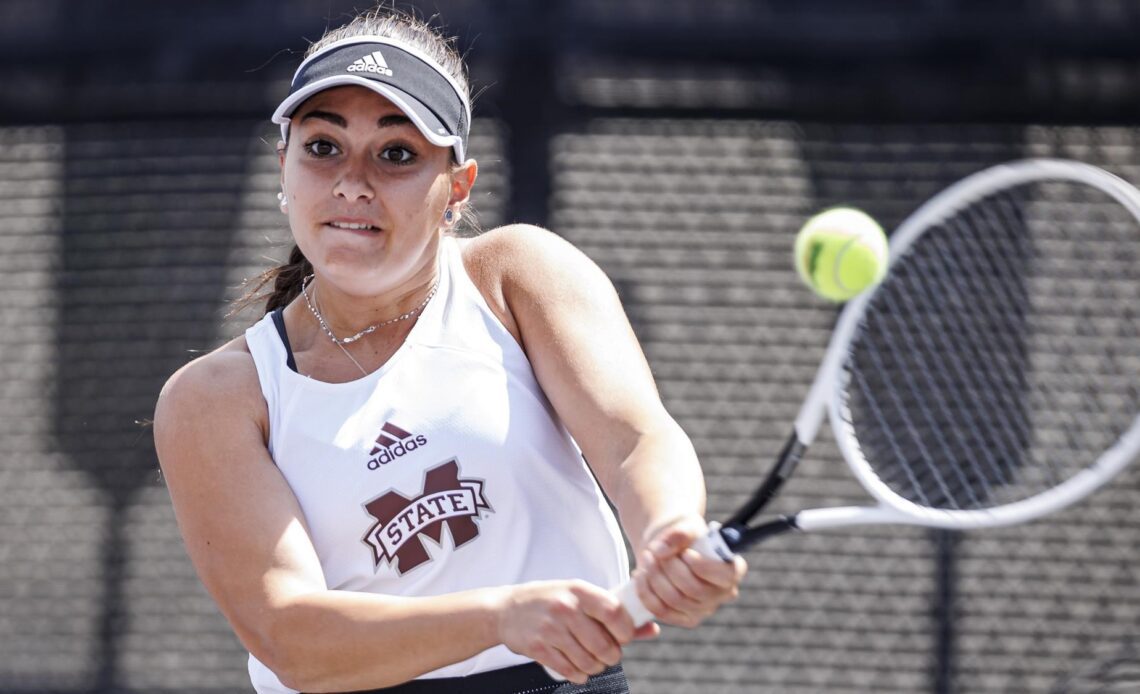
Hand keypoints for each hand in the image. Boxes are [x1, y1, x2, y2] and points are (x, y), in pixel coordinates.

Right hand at [493, 579, 658, 683]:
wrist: (505, 609)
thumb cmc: (548, 600)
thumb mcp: (579, 596)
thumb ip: (614, 613)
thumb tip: (652, 628)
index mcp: (579, 590)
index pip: (615, 612)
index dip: (626, 631)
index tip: (624, 637)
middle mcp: (565, 607)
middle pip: (605, 645)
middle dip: (611, 656)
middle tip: (606, 652)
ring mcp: (550, 628)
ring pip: (589, 662)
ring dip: (595, 667)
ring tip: (589, 659)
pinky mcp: (538, 648)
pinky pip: (569, 671)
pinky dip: (578, 674)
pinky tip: (575, 666)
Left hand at [632, 515, 747, 627]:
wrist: (668, 549)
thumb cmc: (684, 537)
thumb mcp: (685, 526)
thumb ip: (678, 534)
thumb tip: (661, 550)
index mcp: (733, 570)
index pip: (725, 576)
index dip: (703, 566)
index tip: (685, 552)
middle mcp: (723, 594)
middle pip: (694, 589)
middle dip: (670, 568)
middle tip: (654, 549)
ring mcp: (704, 609)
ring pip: (675, 600)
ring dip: (655, 577)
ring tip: (646, 557)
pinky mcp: (684, 618)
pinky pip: (662, 611)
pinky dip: (646, 592)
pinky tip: (640, 574)